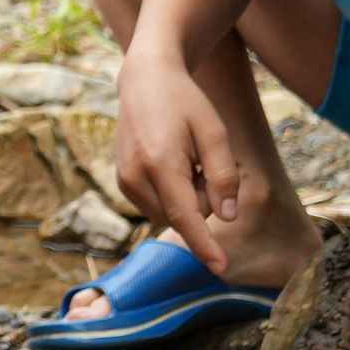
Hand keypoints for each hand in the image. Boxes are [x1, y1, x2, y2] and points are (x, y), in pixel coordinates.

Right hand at [114, 49, 239, 271]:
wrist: (145, 80)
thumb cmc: (185, 102)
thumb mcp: (215, 131)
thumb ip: (223, 175)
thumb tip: (226, 217)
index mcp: (160, 164)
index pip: (186, 217)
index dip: (205, 245)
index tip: (220, 269)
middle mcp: (136, 177)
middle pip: (184, 216)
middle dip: (203, 199)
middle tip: (202, 159)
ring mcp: (125, 182)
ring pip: (171, 215)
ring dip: (188, 197)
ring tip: (185, 158)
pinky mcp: (123, 183)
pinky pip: (159, 206)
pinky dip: (173, 193)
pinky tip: (172, 162)